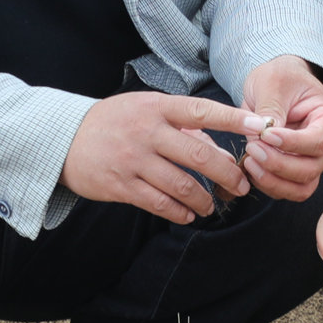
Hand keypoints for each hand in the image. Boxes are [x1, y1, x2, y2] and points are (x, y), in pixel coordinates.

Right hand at [61, 91, 257, 223]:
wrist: (63, 139)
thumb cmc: (114, 122)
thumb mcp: (145, 109)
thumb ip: (179, 124)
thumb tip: (217, 144)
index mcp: (156, 108)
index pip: (201, 110)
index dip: (233, 119)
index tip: (259, 126)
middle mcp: (147, 131)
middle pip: (199, 155)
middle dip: (228, 174)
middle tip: (242, 185)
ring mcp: (133, 159)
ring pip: (182, 185)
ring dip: (204, 200)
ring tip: (210, 205)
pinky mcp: (121, 185)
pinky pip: (160, 203)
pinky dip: (180, 212)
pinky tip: (187, 215)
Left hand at [237, 56, 322, 203]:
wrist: (276, 83)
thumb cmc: (280, 78)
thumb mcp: (273, 82)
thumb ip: (271, 107)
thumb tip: (264, 135)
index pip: (319, 141)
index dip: (292, 143)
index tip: (266, 134)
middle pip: (310, 170)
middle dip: (278, 164)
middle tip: (252, 148)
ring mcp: (310, 161)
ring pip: (300, 188)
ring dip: (273, 181)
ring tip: (249, 161)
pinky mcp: (292, 171)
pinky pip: (285, 190)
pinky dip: (267, 184)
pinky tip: (249, 167)